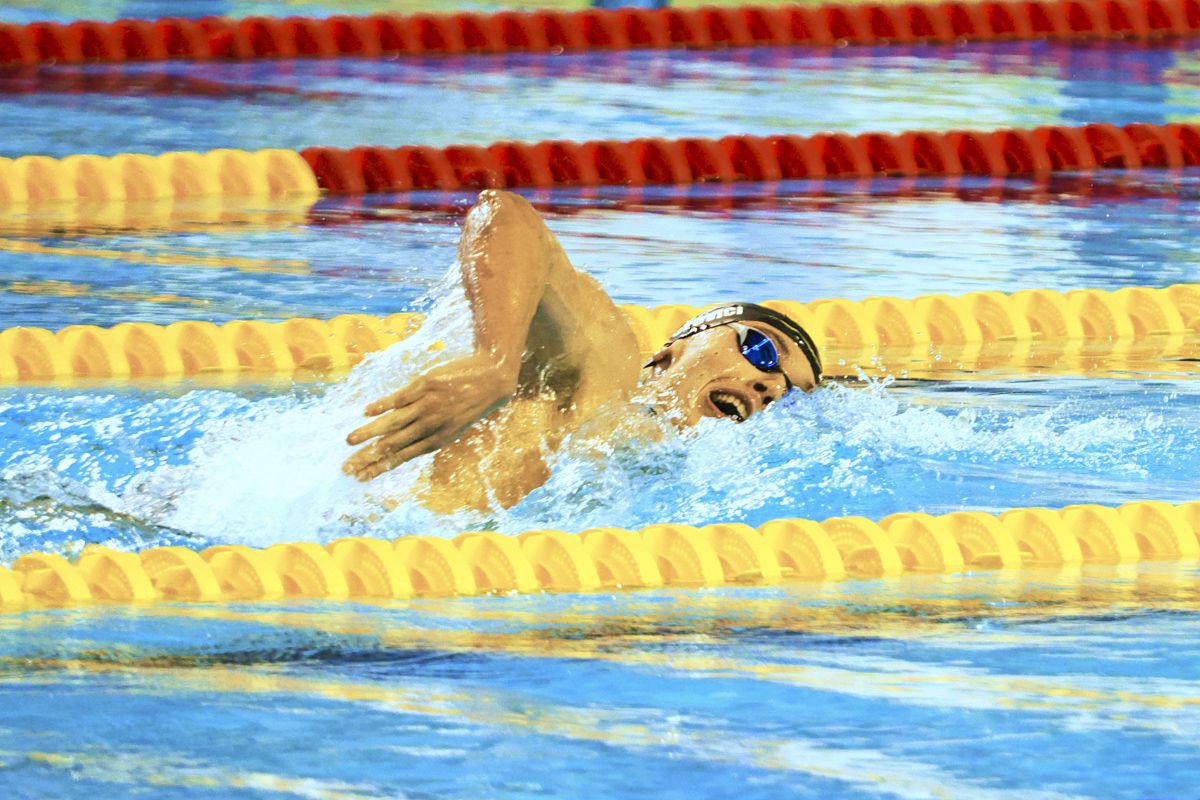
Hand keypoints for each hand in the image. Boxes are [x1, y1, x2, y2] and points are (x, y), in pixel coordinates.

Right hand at [342, 353, 517, 480]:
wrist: (492, 378)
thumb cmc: (470, 404)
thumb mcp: (453, 426)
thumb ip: (427, 435)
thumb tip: (400, 444)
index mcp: (436, 439)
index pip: (401, 458)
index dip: (380, 468)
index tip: (360, 478)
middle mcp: (429, 425)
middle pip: (392, 444)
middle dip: (368, 458)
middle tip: (346, 468)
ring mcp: (427, 405)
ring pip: (393, 423)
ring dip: (369, 433)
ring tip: (350, 441)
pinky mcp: (425, 385)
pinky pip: (400, 397)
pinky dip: (383, 404)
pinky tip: (367, 411)